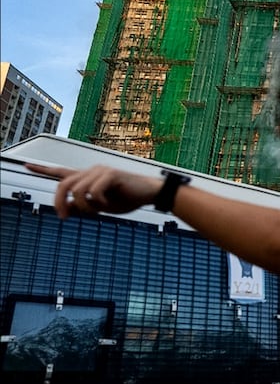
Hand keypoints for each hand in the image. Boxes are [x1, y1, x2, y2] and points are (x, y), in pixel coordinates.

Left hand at [26, 164, 161, 218]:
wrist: (150, 194)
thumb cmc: (127, 199)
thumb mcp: (101, 207)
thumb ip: (82, 207)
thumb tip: (65, 209)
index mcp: (88, 177)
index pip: (61, 172)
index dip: (42, 170)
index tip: (26, 165)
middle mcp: (91, 171)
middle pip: (63, 185)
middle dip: (59, 203)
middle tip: (63, 218)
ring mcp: (100, 171)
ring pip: (78, 191)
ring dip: (86, 207)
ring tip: (98, 211)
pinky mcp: (110, 174)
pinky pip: (94, 193)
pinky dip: (99, 204)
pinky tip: (109, 205)